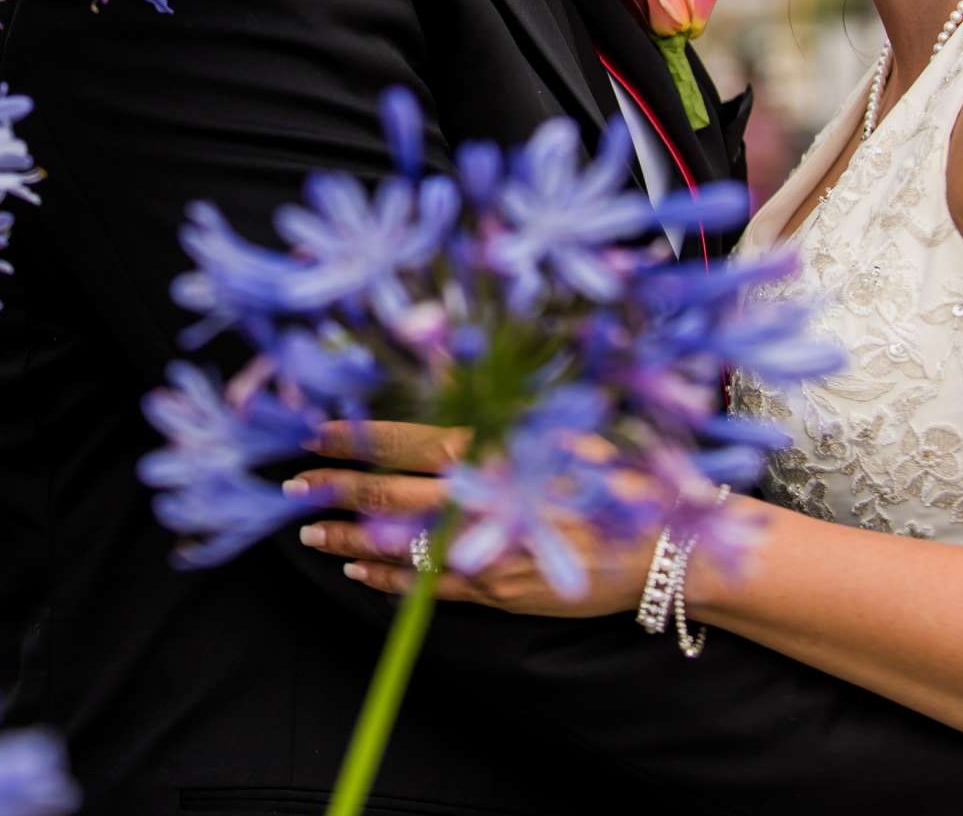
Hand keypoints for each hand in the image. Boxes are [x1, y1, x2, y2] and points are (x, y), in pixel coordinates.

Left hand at [290, 419, 655, 619]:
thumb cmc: (622, 474)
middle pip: (386, 494)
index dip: (353, 437)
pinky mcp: (496, 591)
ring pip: (396, 544)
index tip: (314, 432)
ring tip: (310, 529)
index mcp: (492, 449)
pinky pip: (425, 587)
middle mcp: (479, 500)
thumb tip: (448, 372)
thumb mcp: (563, 425)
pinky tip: (358, 567)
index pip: (402, 440)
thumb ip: (504, 408)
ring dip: (346, 535)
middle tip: (293, 484)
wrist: (670, 546)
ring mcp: (483, 551)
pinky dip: (385, 577)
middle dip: (334, 488)